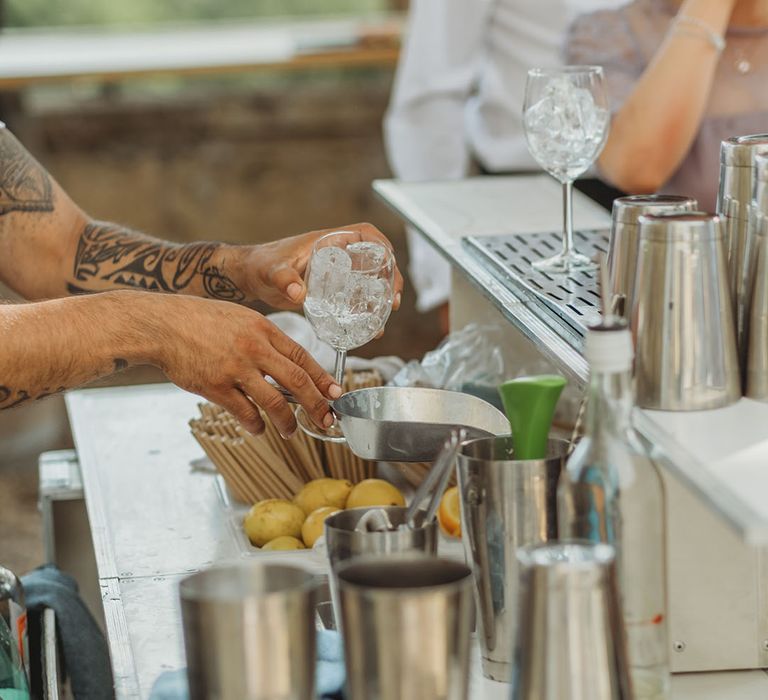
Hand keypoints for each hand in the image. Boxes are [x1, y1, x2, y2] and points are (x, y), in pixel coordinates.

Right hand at [152, 295, 341, 435]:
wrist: (162, 324)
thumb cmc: (200, 320)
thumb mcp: (240, 317)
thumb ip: (263, 338)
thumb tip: (286, 362)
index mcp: (263, 329)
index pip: (302, 356)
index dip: (322, 378)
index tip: (335, 393)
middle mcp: (254, 348)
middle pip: (296, 381)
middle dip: (316, 405)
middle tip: (326, 420)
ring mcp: (235, 368)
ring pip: (274, 402)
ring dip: (287, 422)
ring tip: (290, 431)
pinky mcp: (215, 387)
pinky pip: (244, 413)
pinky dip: (255, 425)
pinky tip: (258, 429)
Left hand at [233, 222, 403, 310]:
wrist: (250, 278)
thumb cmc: (260, 265)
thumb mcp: (271, 271)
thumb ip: (283, 279)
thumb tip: (297, 292)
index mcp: (328, 241)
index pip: (366, 234)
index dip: (383, 246)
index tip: (390, 264)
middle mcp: (337, 254)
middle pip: (375, 260)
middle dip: (390, 278)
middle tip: (392, 301)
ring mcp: (336, 273)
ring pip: (369, 281)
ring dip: (381, 298)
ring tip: (384, 318)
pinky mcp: (331, 290)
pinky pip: (355, 297)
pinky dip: (365, 311)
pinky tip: (367, 329)